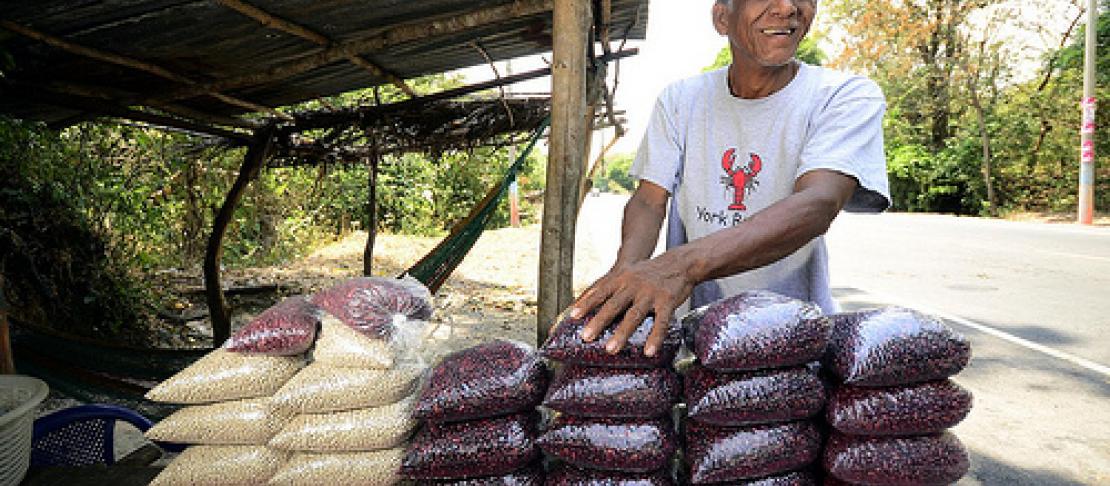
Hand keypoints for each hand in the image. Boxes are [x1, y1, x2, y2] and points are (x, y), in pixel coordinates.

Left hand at [569, 251, 695, 356]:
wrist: (680, 263)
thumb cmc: (648, 273)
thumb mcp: (626, 273)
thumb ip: (608, 286)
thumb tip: (583, 301)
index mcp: (621, 278)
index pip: (600, 291)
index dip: (586, 303)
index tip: (572, 316)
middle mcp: (633, 285)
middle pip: (614, 305)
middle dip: (598, 322)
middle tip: (586, 337)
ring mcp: (650, 293)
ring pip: (634, 315)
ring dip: (621, 333)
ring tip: (611, 349)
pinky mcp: (667, 301)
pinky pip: (661, 322)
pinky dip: (655, 338)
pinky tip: (649, 352)